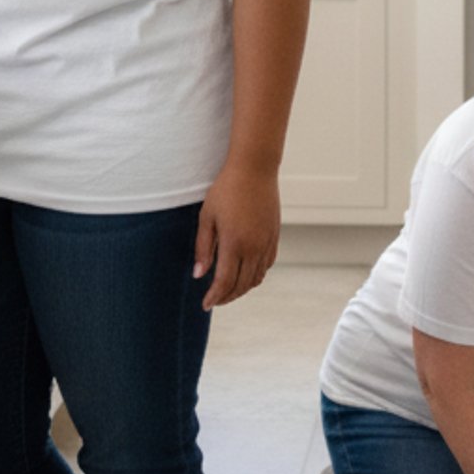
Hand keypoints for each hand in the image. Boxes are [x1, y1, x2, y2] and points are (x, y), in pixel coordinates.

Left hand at [193, 161, 280, 310]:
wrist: (255, 169)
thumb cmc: (226, 189)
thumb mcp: (207, 217)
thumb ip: (203, 248)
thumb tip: (199, 275)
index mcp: (234, 243)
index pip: (225, 282)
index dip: (214, 297)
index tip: (205, 304)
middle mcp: (254, 247)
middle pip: (242, 285)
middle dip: (227, 297)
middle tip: (214, 300)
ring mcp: (266, 243)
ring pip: (256, 278)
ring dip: (242, 289)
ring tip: (228, 290)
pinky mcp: (274, 236)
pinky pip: (266, 265)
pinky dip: (255, 276)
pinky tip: (245, 273)